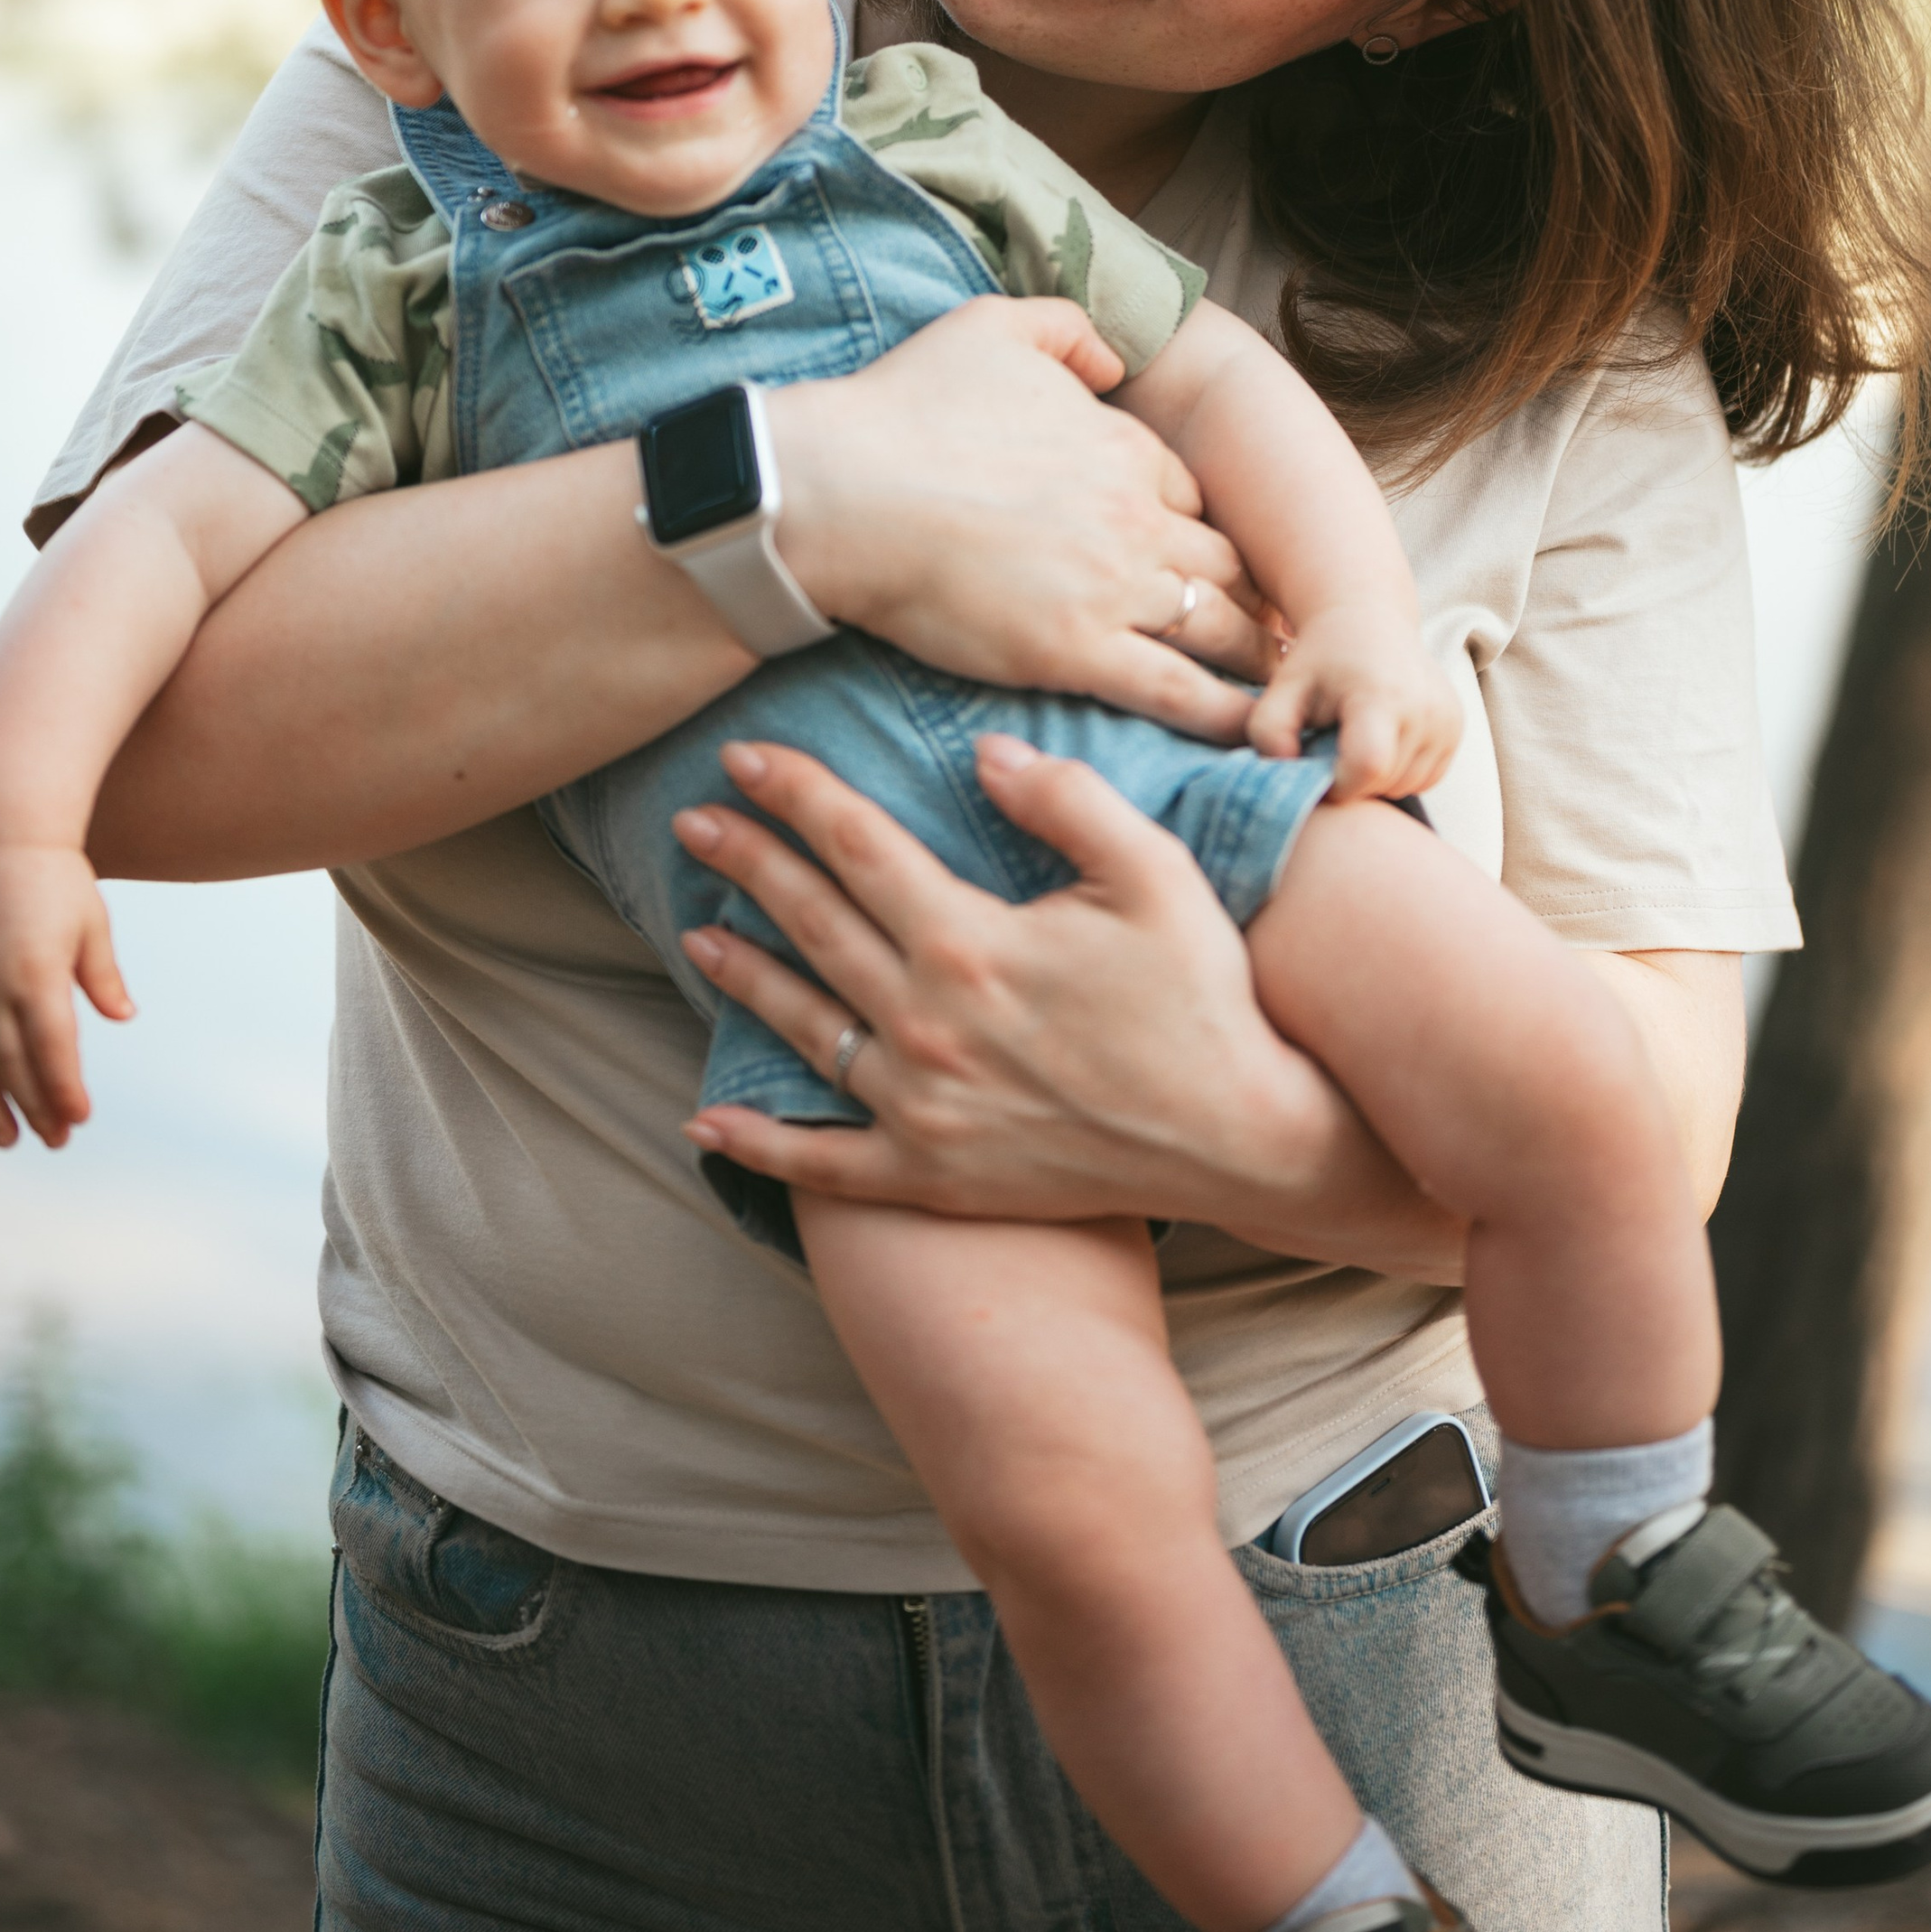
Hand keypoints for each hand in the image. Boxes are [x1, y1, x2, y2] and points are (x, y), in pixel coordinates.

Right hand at [0, 848, 135, 1149]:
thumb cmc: (55, 876)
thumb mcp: (91, 923)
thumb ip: (101, 975)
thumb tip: (121, 1015)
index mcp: (36, 976)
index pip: (52, 1051)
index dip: (63, 1090)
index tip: (78, 1120)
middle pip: (11, 1065)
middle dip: (34, 1108)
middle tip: (53, 1139)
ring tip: (7, 1137)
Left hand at [668, 735, 1468, 1282]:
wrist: (1238, 1139)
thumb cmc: (1200, 999)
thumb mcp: (1156, 875)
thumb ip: (1067, 802)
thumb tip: (983, 754)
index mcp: (970, 942)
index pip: (857, 848)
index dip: (796, 796)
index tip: (743, 759)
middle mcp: (926, 1025)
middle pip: (813, 925)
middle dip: (747, 865)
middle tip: (692, 823)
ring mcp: (920, 1109)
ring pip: (804, 1029)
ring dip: (743, 976)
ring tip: (694, 934)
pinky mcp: (931, 1177)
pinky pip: (822, 1165)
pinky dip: (758, 1145)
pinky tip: (705, 1122)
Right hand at [768, 298, 1274, 740]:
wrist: (842, 492)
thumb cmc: (902, 410)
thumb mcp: (993, 324)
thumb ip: (1069, 328)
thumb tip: (1115, 359)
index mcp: (1122, 447)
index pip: (1186, 493)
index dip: (1186, 523)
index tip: (1191, 554)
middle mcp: (1135, 517)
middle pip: (1218, 563)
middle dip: (1238, 594)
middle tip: (1256, 628)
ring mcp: (1112, 588)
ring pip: (1215, 626)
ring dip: (1249, 653)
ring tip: (1274, 688)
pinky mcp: (1077, 652)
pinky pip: (1175, 689)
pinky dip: (1222, 711)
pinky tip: (1252, 730)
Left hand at [1246, 603, 1462, 802]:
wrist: (1368, 618)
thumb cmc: (1319, 659)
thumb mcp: (1281, 688)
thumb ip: (1267, 733)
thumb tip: (1287, 770)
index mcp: (1380, 695)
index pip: (1367, 768)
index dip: (1337, 782)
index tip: (1315, 763)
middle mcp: (1424, 708)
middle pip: (1386, 782)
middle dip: (1351, 779)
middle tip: (1330, 746)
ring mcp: (1447, 719)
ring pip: (1407, 786)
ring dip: (1375, 778)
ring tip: (1353, 739)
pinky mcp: (1457, 727)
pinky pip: (1427, 777)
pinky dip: (1399, 771)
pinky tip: (1378, 740)